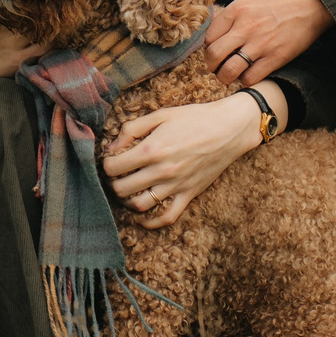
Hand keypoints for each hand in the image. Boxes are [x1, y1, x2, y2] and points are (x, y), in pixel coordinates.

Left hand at [101, 82, 283, 228]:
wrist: (229, 128)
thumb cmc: (194, 118)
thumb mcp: (160, 115)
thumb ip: (132, 129)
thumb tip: (112, 147)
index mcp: (152, 149)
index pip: (113, 167)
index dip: (106, 164)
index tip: (110, 159)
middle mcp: (162, 171)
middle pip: (122, 189)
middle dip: (113, 182)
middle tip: (116, 175)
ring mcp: (176, 185)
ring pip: (140, 205)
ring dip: (127, 201)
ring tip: (126, 190)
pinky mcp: (189, 194)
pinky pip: (167, 217)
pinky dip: (151, 222)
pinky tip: (141, 216)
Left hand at [202, 0, 331, 89]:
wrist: (310, 3)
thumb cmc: (279, 0)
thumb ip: (231, 15)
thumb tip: (213, 30)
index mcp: (236, 10)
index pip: (208, 37)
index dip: (208, 47)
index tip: (214, 50)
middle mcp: (245, 27)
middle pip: (214, 55)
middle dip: (212, 65)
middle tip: (217, 67)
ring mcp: (261, 44)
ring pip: (229, 71)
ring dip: (225, 77)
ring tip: (229, 75)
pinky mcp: (276, 57)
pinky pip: (251, 78)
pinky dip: (246, 81)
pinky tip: (249, 75)